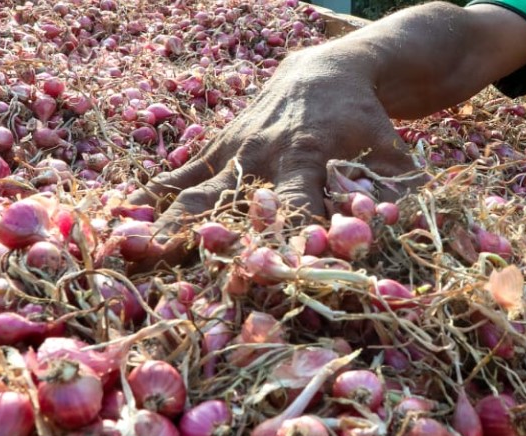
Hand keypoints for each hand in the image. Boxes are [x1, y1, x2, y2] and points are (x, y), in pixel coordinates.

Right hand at [128, 46, 419, 268]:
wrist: (328, 71)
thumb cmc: (366, 123)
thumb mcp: (392, 152)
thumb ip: (398, 192)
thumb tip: (408, 231)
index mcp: (306, 156)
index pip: (294, 206)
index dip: (283, 238)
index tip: (270, 274)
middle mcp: (262, 155)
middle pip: (228, 202)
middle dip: (200, 237)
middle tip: (169, 270)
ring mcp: (233, 150)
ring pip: (193, 190)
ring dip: (162, 221)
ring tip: (128, 250)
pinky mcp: (217, 146)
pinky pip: (180, 174)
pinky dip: (150, 196)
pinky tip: (118, 219)